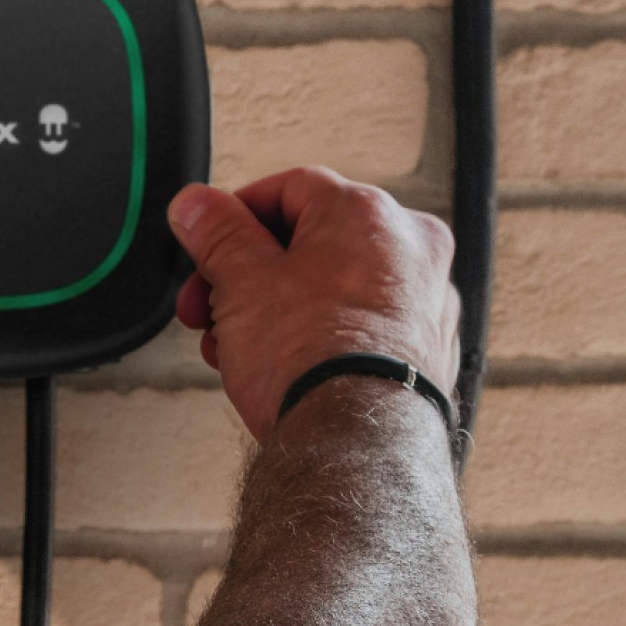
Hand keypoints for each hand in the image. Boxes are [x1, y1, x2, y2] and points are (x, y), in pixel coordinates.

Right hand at [170, 170, 460, 439]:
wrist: (357, 438)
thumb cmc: (314, 358)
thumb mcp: (239, 280)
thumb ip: (216, 231)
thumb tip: (198, 205)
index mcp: (368, 213)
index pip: (288, 187)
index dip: (233, 215)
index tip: (205, 240)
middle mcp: (410, 246)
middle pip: (310, 239)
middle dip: (247, 273)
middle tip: (211, 300)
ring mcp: (426, 298)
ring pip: (333, 283)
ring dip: (275, 306)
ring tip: (237, 341)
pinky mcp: (427, 346)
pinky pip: (360, 321)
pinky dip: (318, 332)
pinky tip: (280, 361)